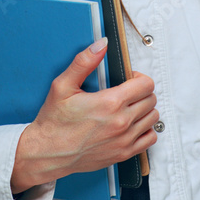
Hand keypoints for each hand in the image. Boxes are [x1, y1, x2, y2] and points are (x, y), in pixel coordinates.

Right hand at [10, 38, 157, 193]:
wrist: (47, 152)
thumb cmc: (54, 122)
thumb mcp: (63, 85)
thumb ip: (84, 62)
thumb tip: (101, 45)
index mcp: (110, 103)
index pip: (146, 84)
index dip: (139, 77)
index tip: (129, 79)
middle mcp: (121, 122)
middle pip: (151, 99)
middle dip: (141, 91)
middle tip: (127, 92)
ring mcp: (124, 140)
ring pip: (153, 118)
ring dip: (145, 109)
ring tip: (129, 107)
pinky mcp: (123, 154)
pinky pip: (150, 139)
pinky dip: (146, 130)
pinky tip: (133, 125)